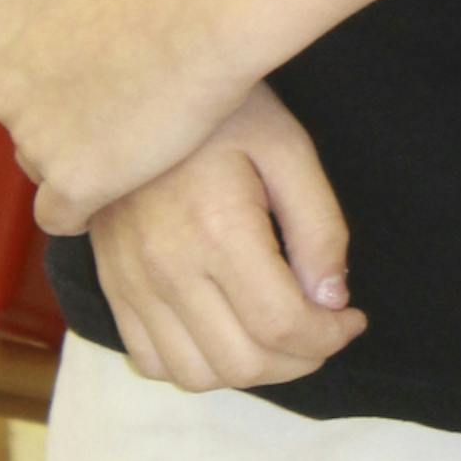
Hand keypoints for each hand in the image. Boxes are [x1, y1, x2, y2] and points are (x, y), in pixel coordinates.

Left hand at [0, 0, 246, 230]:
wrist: (203, 8)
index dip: (40, 58)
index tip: (84, 54)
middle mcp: (2, 92)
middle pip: (18, 114)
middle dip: (57, 104)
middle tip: (117, 84)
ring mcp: (35, 141)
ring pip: (39, 161)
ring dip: (74, 149)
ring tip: (129, 121)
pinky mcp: (73, 183)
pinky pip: (59, 213)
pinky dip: (82, 202)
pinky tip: (118, 176)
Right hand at [90, 85, 367, 393]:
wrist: (132, 85)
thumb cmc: (224, 110)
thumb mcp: (288, 146)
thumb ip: (318, 226)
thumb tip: (332, 300)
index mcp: (217, 229)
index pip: (281, 325)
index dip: (328, 338)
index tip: (350, 319)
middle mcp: (166, 266)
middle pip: (242, 362)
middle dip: (299, 361)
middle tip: (323, 331)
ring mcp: (130, 281)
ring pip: (195, 375)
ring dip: (249, 371)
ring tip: (279, 338)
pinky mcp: (110, 284)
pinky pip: (149, 360)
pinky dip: (194, 367)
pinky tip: (225, 333)